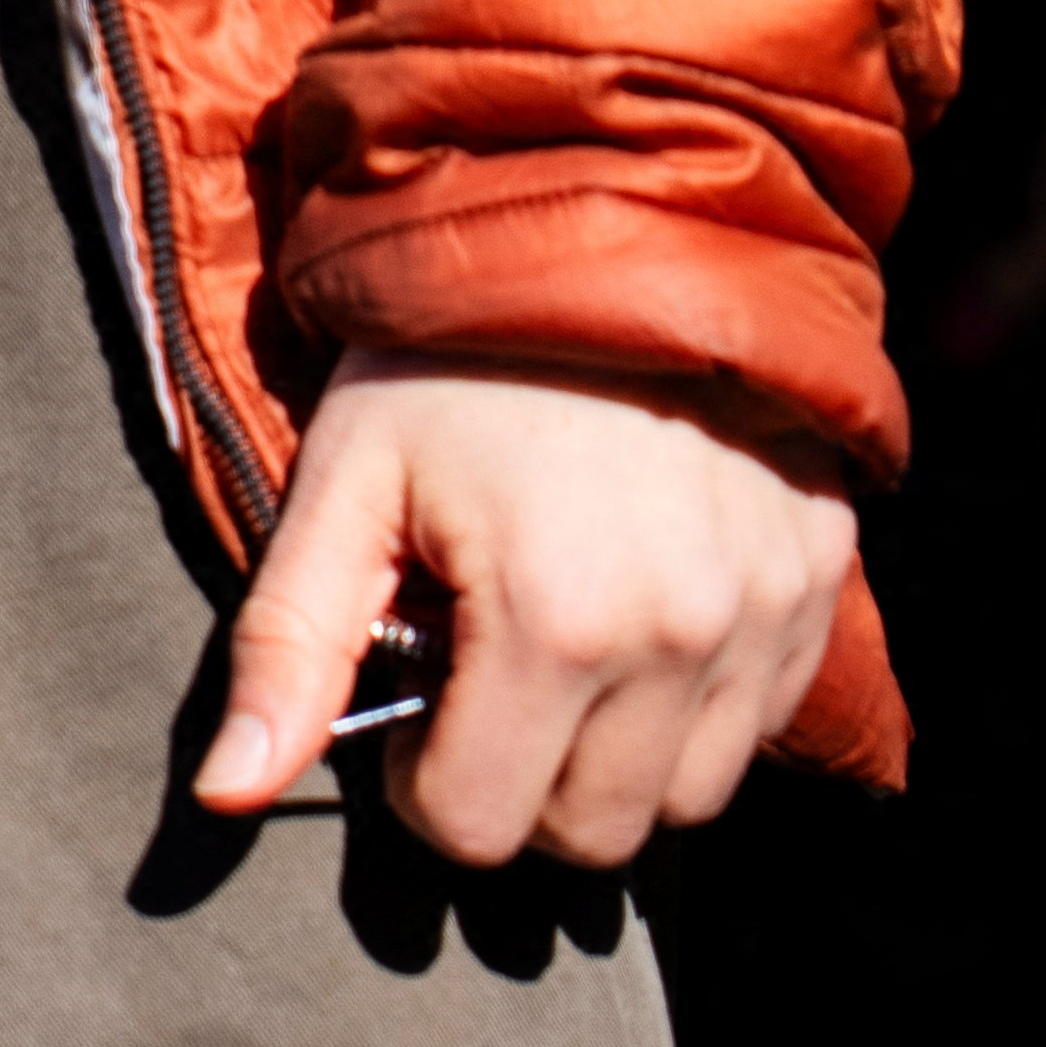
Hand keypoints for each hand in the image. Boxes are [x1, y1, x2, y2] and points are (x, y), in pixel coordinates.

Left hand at [190, 353, 856, 870]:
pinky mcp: (820, 581)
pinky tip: (640, 613)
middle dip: (517, 784)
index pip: (476, 827)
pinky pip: (760, 723)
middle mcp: (682, 636)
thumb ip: (288, 646)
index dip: (419, 780)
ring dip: (614, 760)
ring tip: (561, 647)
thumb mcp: (348, 476)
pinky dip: (697, 708)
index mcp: (555, 621)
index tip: (412, 695)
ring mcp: (767, 612)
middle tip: (483, 678)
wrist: (614, 210)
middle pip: (588, 836)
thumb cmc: (457, 347)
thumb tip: (226, 794)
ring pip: (686, 799)